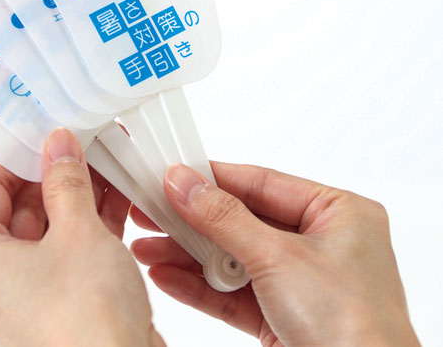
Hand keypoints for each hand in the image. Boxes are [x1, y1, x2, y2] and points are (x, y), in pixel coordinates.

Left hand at [0, 128, 164, 346]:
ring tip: (105, 165)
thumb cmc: (86, 321)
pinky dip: (86, 228)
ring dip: (76, 198)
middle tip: (83, 145)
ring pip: (46, 232)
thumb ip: (66, 181)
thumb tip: (58, 145)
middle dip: (55, 175)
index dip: (18, 156)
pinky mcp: (54, 308)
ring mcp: (23, 298)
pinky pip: (64, 255)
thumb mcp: (78, 232)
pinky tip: (115, 200)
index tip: (44, 134)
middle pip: (19, 209)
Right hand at [131, 162, 420, 346]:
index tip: (174, 174)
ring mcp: (300, 281)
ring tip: (148, 247)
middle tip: (153, 210)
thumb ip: (224, 218)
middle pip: (241, 220)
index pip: (261, 183)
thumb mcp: (279, 258)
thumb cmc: (355, 329)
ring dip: (189, 256)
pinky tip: (167, 276)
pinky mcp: (282, 316)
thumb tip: (185, 184)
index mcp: (337, 213)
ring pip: (233, 257)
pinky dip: (200, 286)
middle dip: (193, 221)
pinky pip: (234, 292)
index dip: (213, 178)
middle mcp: (320, 243)